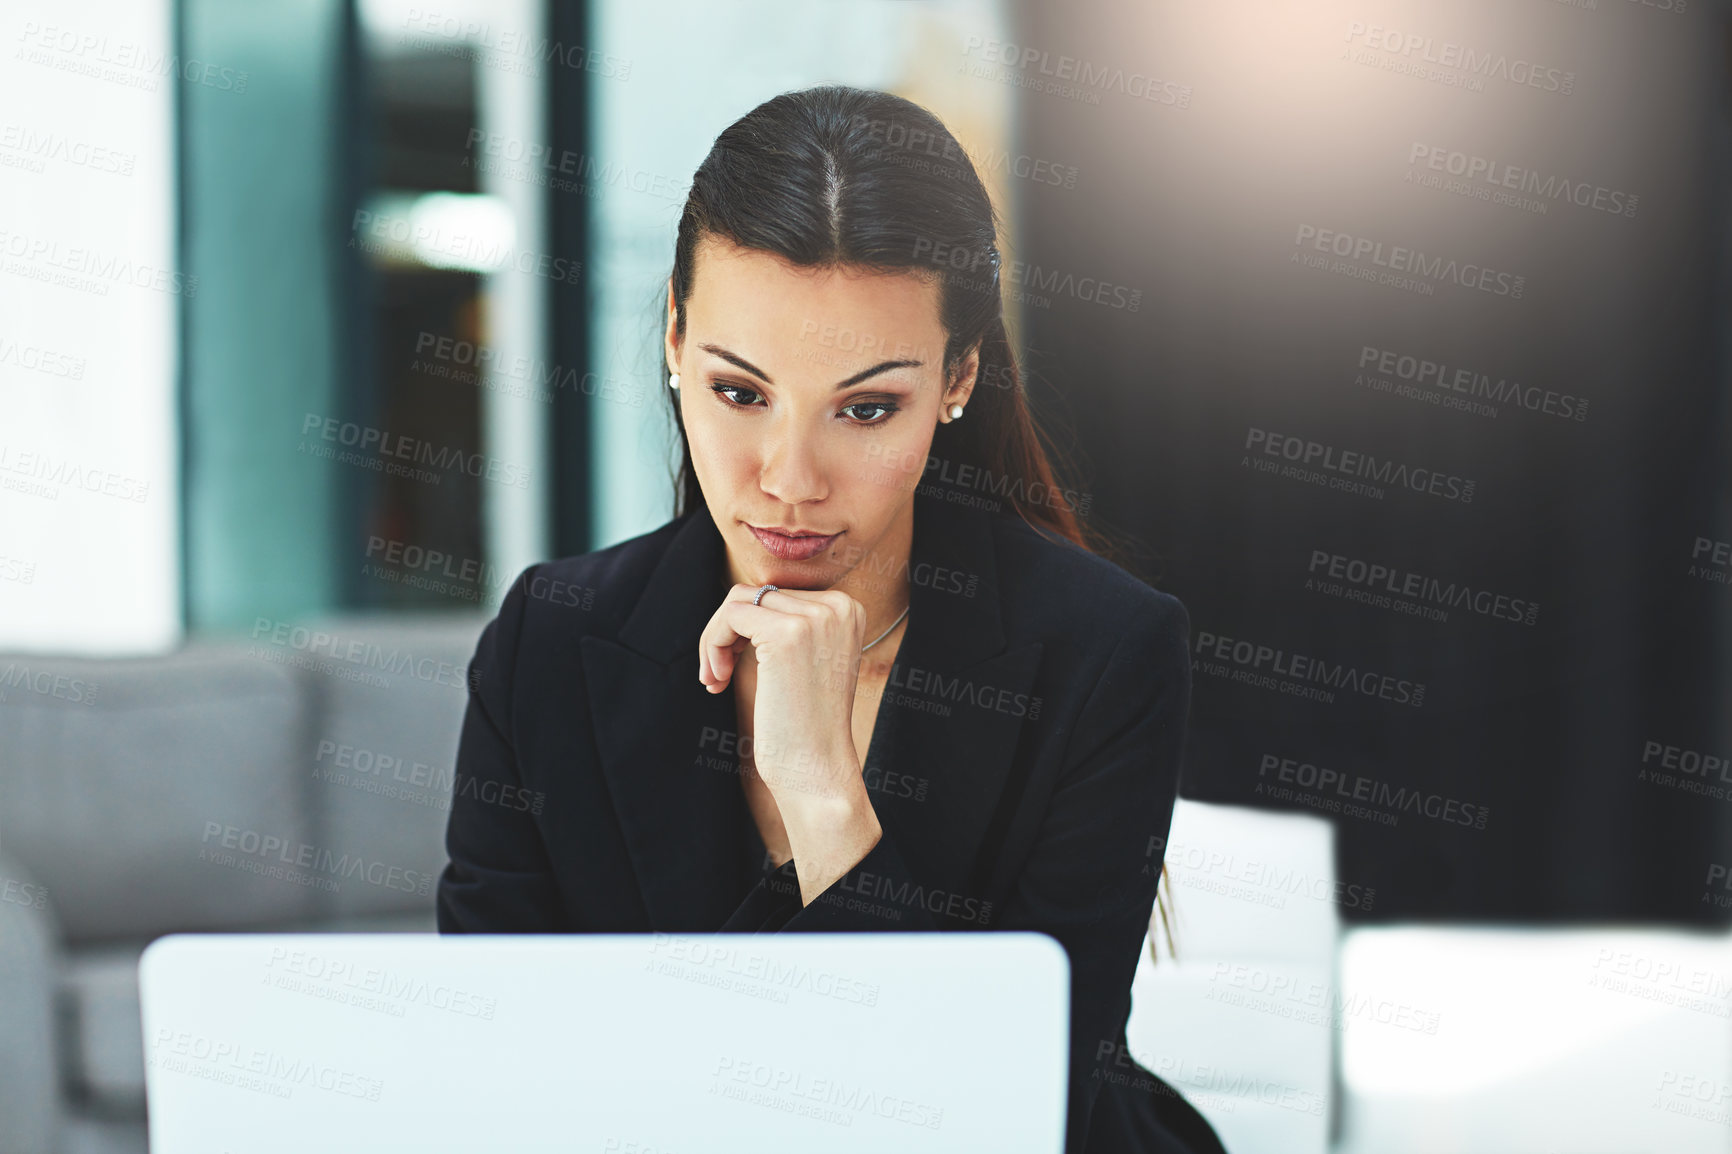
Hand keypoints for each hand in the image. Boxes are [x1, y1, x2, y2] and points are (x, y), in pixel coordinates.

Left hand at [698, 584, 881, 901]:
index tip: (736, 666)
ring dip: (715, 639)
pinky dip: (711, 645)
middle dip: (727, 634)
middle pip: (756, 592)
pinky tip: (716, 680)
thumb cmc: (804, 726)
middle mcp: (839, 606)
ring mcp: (815, 618)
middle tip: (718, 675)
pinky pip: (729, 616)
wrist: (817, 771)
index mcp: (849, 609)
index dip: (747, 628)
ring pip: (737, 600)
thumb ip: (788, 622)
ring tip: (715, 677)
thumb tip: (744, 593)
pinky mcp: (787, 634)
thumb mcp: (807, 660)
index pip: (777, 592)